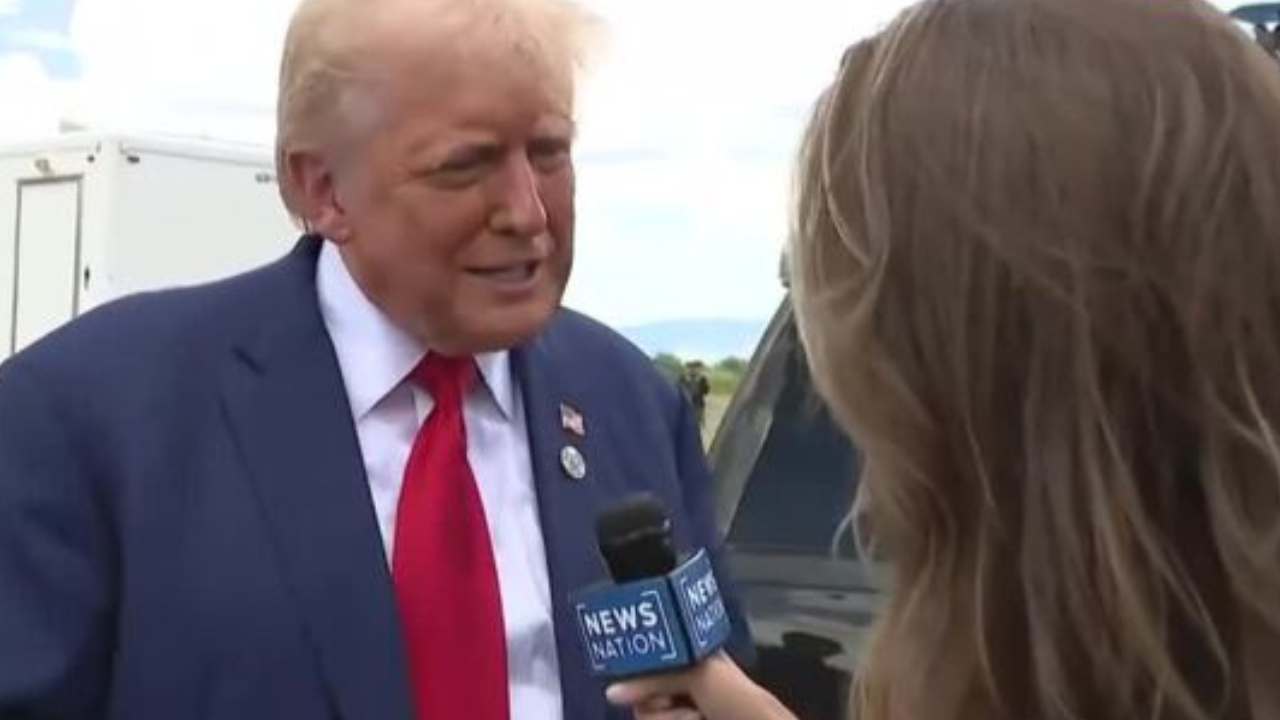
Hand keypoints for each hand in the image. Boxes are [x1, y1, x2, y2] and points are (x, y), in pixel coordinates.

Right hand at [606, 652, 798, 719]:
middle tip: (671, 699)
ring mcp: (678, 712)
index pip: (647, 658)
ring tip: (695, 717)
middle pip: (638, 692)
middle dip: (654, 698)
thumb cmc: (736, 698)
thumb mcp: (696, 676)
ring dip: (668, 718)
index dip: (637, 668)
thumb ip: (653, 679)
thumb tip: (611, 692)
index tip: (632, 677)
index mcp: (688, 658)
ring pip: (645, 715)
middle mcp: (680, 684)